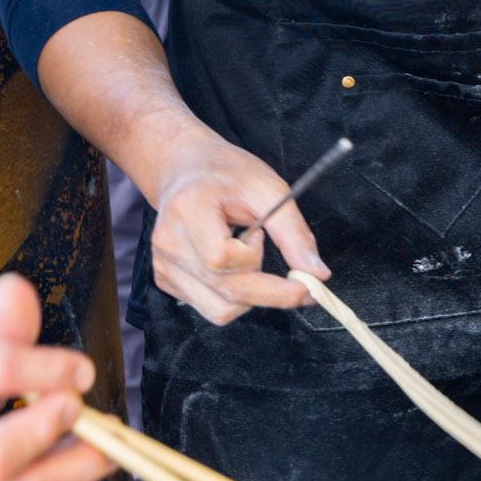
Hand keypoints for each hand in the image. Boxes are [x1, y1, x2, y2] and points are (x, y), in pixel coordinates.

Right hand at [148, 131, 328, 324]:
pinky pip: (211, 309)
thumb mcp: (269, 190)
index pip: (223, 258)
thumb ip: (294, 234)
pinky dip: (234, 297)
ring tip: (248, 256)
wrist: (185, 169)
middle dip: (271, 293)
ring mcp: (162, 265)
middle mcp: (168, 243)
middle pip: (226, 292)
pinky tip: (234, 267)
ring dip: (251, 295)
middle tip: (299, 282)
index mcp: (188, 211)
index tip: (277, 249)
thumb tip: (318, 275)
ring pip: (221, 311)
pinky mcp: (165, 280)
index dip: (257, 260)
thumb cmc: (228, 174)